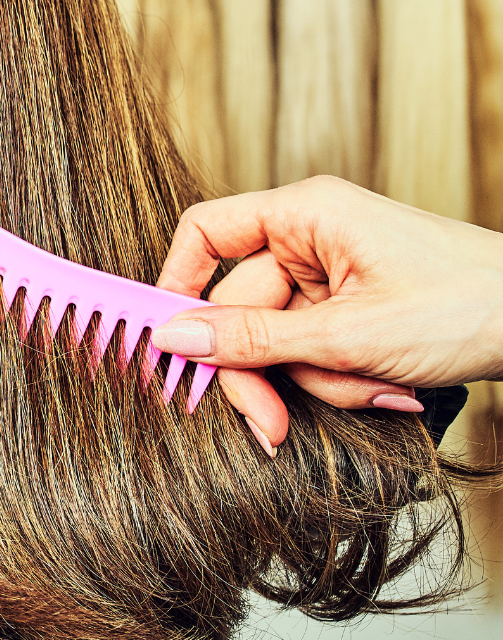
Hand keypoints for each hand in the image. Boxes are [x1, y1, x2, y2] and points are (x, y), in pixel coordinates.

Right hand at [149, 175, 502, 455]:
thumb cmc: (470, 306)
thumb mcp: (350, 335)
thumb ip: (254, 340)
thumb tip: (174, 338)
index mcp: (305, 214)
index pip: (206, 233)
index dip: (176, 284)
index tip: (168, 341)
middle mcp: (312, 239)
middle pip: (239, 309)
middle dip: (262, 371)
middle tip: (269, 425)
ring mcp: (334, 276)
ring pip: (278, 342)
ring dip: (317, 381)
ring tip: (374, 389)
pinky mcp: (354, 309)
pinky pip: (314, 352)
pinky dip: (343, 380)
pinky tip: (387, 388)